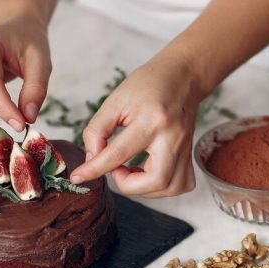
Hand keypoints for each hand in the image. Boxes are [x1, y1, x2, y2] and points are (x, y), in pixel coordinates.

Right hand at [0, 14, 51, 130]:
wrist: (17, 29)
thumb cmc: (30, 43)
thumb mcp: (41, 62)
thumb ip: (36, 89)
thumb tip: (29, 117)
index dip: (4, 108)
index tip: (20, 126)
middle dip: (1, 112)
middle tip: (21, 123)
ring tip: (16, 114)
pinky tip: (8, 109)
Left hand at [70, 56, 200, 197]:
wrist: (182, 77)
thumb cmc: (148, 85)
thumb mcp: (116, 100)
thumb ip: (97, 130)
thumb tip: (91, 159)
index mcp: (151, 121)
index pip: (119, 154)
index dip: (94, 169)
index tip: (78, 177)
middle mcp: (172, 138)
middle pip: (155, 181)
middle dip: (129, 185)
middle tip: (117, 170)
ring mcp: (185, 149)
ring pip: (169, 188)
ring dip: (145, 189)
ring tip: (133, 172)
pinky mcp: (190, 155)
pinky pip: (181, 185)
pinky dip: (162, 187)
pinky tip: (150, 173)